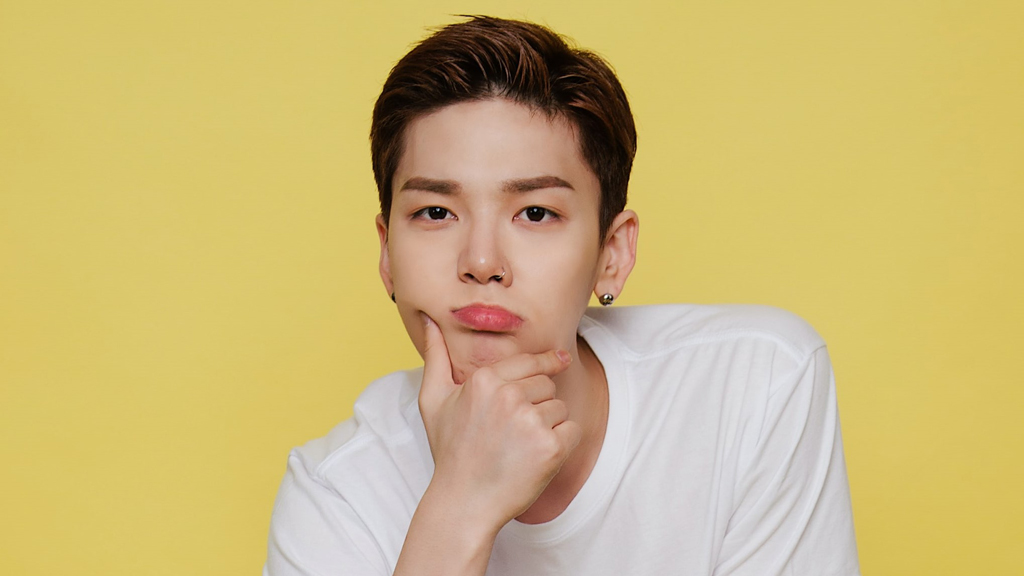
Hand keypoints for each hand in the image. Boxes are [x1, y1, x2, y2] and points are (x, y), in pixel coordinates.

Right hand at [417, 313, 582, 532]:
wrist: (464, 502)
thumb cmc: (450, 451)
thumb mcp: (433, 400)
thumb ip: (434, 356)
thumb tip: (428, 320)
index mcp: (485, 380)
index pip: (530, 362)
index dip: (546, 362)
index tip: (561, 359)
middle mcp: (509, 396)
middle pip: (547, 384)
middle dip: (537, 402)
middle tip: (513, 430)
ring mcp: (531, 422)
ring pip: (560, 407)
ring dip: (548, 424)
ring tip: (520, 445)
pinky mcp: (551, 447)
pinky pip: (573, 430)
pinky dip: (562, 444)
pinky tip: (537, 457)